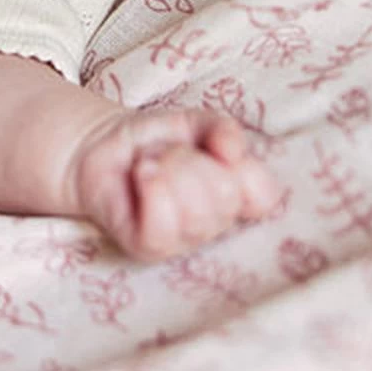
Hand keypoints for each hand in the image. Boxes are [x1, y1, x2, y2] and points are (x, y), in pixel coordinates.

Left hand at [70, 108, 281, 258]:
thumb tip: (232, 153)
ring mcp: (184, 241)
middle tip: (169, 154)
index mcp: (237, 197)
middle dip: (190, 158)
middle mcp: (217, 225)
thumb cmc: (157, 139)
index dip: (242, 167)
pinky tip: (140, 176)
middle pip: (225, 193)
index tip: (215, 149)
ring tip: (150, 164)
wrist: (105, 144)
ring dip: (166, 169)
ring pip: (194, 210)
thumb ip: (223, 130)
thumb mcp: (196, 122)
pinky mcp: (149, 248)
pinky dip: (150, 187)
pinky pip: (163, 227)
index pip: (265, 195)